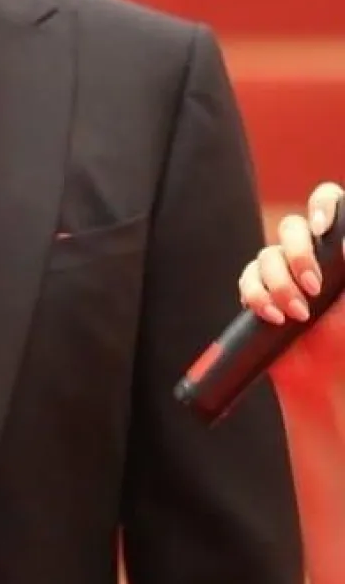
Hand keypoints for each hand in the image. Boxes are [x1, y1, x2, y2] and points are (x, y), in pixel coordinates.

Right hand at [238, 182, 344, 399]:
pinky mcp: (260, 293)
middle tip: (313, 286)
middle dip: (297, 254)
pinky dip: (259, 296)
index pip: (328, 203)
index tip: (323, 227)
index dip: (323, 204)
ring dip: (280, 285)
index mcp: (338, 250)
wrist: (329, 380)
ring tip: (298, 315)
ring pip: (266, 254)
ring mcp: (283, 273)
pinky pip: (248, 279)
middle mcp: (311, 255)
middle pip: (290, 226)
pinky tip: (275, 317)